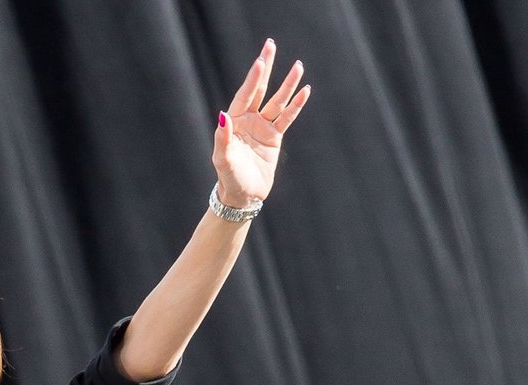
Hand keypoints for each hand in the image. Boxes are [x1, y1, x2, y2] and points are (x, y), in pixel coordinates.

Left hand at [214, 40, 310, 211]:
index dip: (253, 78)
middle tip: (270, 45)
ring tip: (298, 66)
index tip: (260, 61)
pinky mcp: (275, 138)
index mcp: (235, 121)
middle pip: (260, 89)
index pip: (245, 95)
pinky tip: (304, 91)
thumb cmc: (229, 178)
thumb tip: (223, 115)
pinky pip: (287, 118)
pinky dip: (296, 105)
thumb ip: (223, 137)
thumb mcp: (223, 159)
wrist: (243, 197)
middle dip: (266, 68)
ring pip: (277, 101)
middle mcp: (249, 120)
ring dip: (287, 84)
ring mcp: (263, 127)